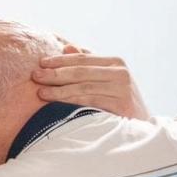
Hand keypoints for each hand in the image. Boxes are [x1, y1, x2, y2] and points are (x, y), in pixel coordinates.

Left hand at [33, 51, 149, 119]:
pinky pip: (89, 102)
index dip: (60, 60)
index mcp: (116, 63)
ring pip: (83, 87)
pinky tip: (56, 104)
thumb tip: (67, 47)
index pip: (83, 59)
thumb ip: (88, 64)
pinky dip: (71, 102)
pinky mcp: (121, 106)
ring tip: (41, 92)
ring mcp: (122, 90)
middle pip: (81, 71)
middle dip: (56, 73)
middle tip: (36, 76)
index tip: (41, 62)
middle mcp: (120, 73)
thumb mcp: (106, 80)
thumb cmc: (119, 102)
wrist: (140, 129)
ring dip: (59, 90)